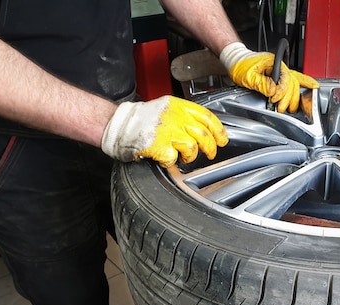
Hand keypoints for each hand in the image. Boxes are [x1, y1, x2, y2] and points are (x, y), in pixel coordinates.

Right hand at [101, 96, 228, 167]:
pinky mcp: (157, 145)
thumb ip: (184, 116)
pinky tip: (166, 159)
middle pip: (203, 134)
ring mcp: (166, 131)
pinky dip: (171, 162)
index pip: (206, 116)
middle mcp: (174, 117)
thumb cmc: (139, 119)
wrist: (116, 124)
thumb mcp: (165, 109)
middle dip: (210, 148)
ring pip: (192, 147)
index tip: (223, 140)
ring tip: (183, 157)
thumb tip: (204, 130)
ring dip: (190, 156)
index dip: (219, 130)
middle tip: (210, 154)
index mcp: (177, 106)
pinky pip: (173, 158)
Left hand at [220, 42, 318, 113]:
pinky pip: (292, 82)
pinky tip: (308, 90)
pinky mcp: (278, 77)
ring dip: (294, 97)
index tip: (275, 100)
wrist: (235, 60)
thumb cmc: (240, 64)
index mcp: (273, 63)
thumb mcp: (248, 76)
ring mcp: (280, 71)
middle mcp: (279, 67)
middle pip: (293, 83)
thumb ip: (261, 84)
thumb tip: (272, 92)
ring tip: (289, 108)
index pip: (285, 79)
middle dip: (289, 98)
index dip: (282, 92)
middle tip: (281, 108)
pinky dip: (300, 87)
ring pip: (295, 83)